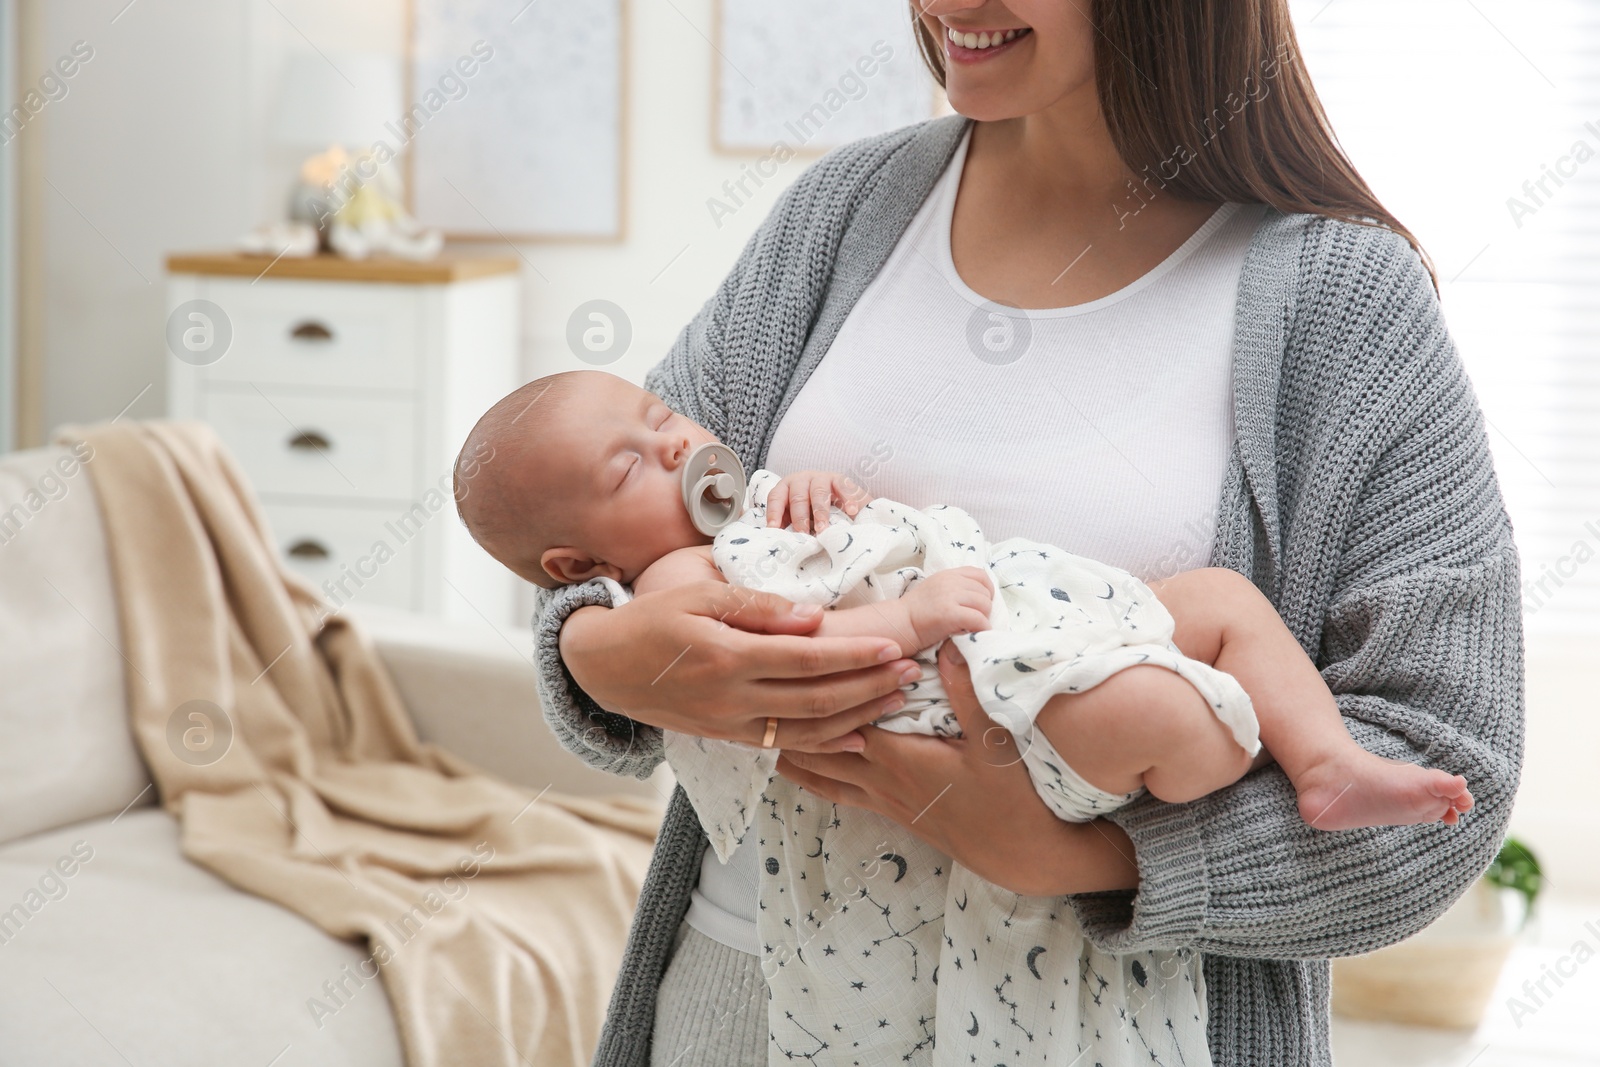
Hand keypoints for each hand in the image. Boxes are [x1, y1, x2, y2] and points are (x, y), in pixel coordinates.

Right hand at [560, 580, 922, 753]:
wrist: (605, 666)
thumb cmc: (654, 618)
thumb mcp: (699, 594)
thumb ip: (757, 607)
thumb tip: (813, 616)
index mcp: (728, 658)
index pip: (807, 660)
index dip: (854, 656)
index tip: (892, 648)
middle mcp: (733, 699)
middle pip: (817, 700)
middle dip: (869, 688)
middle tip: (908, 673)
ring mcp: (732, 725)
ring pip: (808, 731)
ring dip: (857, 717)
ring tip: (894, 700)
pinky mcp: (730, 738)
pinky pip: (786, 745)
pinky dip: (825, 744)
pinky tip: (857, 734)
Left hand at [766, 470, 870, 533]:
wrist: (841, 502)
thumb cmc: (812, 514)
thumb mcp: (798, 518)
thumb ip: (789, 526)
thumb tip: (780, 542)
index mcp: (786, 488)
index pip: (776, 497)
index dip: (774, 513)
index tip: (774, 528)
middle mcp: (801, 480)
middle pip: (798, 497)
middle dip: (800, 516)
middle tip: (803, 533)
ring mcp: (821, 478)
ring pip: (818, 492)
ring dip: (820, 511)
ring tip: (823, 529)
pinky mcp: (839, 479)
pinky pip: (842, 487)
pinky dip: (847, 499)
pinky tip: (851, 511)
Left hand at [776, 640, 1142, 895]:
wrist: (1020, 854)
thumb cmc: (1012, 796)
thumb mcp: (997, 739)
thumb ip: (968, 693)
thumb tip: (948, 645)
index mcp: (898, 758)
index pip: (842, 718)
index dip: (822, 689)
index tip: (805, 657)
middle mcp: (879, 780)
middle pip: (815, 745)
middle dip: (793, 714)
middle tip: (770, 677)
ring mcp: (880, 799)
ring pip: (816, 771)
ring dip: (794, 741)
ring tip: (772, 709)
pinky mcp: (887, 811)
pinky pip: (833, 790)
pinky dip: (810, 770)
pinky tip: (796, 756)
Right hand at [901, 566, 993, 653]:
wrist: (899, 624)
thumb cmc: (917, 612)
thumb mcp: (936, 589)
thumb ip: (954, 587)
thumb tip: (979, 596)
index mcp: (947, 574)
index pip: (980, 574)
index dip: (987, 589)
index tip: (982, 603)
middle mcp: (950, 581)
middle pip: (984, 592)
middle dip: (984, 608)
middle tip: (974, 620)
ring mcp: (949, 596)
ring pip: (984, 605)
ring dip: (983, 618)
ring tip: (972, 627)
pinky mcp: (949, 614)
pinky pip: (978, 620)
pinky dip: (981, 629)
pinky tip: (974, 634)